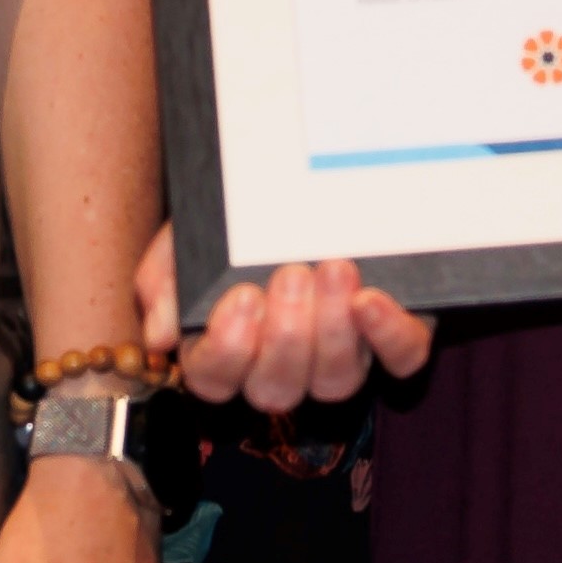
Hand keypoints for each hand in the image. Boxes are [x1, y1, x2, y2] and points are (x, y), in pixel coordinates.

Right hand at [138, 229, 432, 409]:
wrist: (309, 174)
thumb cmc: (240, 217)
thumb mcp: (190, 234)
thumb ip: (165, 281)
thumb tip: (162, 337)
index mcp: (228, 347)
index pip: (215, 379)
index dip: (228, 351)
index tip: (242, 298)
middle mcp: (284, 364)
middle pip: (277, 388)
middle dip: (286, 337)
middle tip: (291, 274)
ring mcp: (341, 354)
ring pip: (335, 380)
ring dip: (333, 332)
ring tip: (333, 271)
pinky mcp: (394, 337)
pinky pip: (400, 358)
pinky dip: (388, 336)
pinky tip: (372, 302)